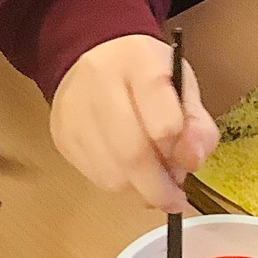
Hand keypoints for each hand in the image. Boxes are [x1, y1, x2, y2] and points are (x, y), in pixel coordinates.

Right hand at [49, 34, 217, 212]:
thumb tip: (192, 161)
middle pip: (132, 152)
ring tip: (153, 181)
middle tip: (175, 200)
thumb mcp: (182, 86)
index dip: (180, 151)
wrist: (91, 56)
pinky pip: (94, 177)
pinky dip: (119, 185)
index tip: (190, 163)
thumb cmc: (146, 74)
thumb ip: (197, 124)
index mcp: (139, 60)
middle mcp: (99, 82)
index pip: (164, 120)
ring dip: (139, 189)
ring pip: (112, 173)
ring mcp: (74, 110)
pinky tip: (129, 173)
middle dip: (159, 187)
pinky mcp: (61, 135)